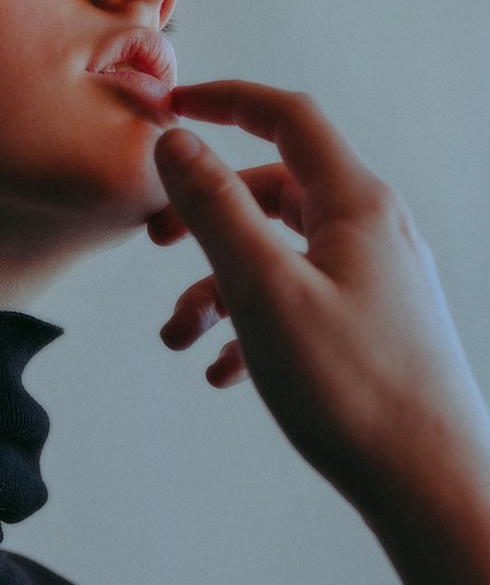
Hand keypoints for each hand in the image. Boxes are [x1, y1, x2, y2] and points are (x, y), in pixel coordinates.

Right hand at [148, 80, 489, 584]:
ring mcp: (375, 281)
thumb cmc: (352, 387)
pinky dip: (252, 324)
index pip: (288, 116)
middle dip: (207, 211)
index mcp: (356, 204)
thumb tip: (177, 142)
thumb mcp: (264, 288)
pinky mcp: (371, 327)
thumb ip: (216, 208)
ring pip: (279, 256)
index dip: (226, 101)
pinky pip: (299, 303)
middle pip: (275, 190)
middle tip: (153, 239)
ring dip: (219, 286)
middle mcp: (371, 232)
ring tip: (177, 336)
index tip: (171, 107)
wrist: (429, 484)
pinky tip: (223, 370)